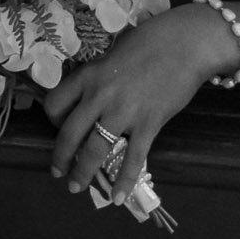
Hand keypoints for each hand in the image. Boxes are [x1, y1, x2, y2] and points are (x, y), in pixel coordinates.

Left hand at [41, 4, 237, 204]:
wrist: (187, 43)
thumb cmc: (151, 41)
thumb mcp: (113, 53)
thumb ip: (99, 76)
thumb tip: (90, 95)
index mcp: (87, 75)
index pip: (55, 104)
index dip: (52, 120)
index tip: (58, 128)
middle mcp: (100, 96)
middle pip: (68, 134)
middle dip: (60, 158)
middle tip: (57, 172)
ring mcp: (124, 112)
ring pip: (95, 150)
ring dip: (82, 172)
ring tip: (75, 187)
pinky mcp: (149, 124)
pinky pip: (132, 158)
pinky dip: (124, 181)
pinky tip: (118, 197)